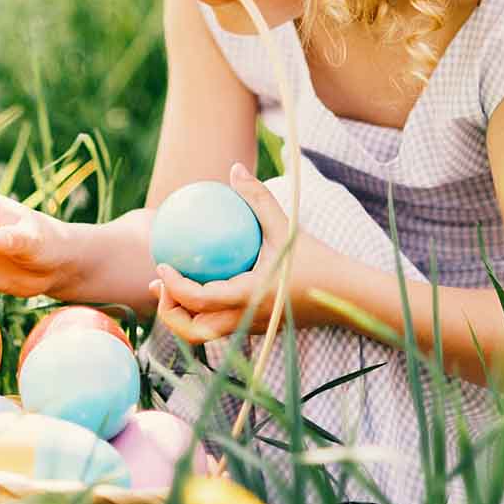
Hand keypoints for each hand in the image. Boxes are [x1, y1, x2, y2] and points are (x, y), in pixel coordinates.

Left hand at [149, 162, 307, 344]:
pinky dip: (201, 314)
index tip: (161, 266)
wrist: (345, 296)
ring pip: (203, 336)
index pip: (199, 300)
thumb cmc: (316, 259)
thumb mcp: (287, 225)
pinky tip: (198, 286)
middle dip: (168, 313)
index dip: (174, 287)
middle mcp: (244, 320)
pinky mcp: (254, 330)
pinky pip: (218, 327)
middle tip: (157, 285)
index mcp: (248, 296)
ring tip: (169, 289)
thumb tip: (234, 168)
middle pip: (192, 332)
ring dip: (182, 317)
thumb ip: (258, 197)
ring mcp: (248, 330)